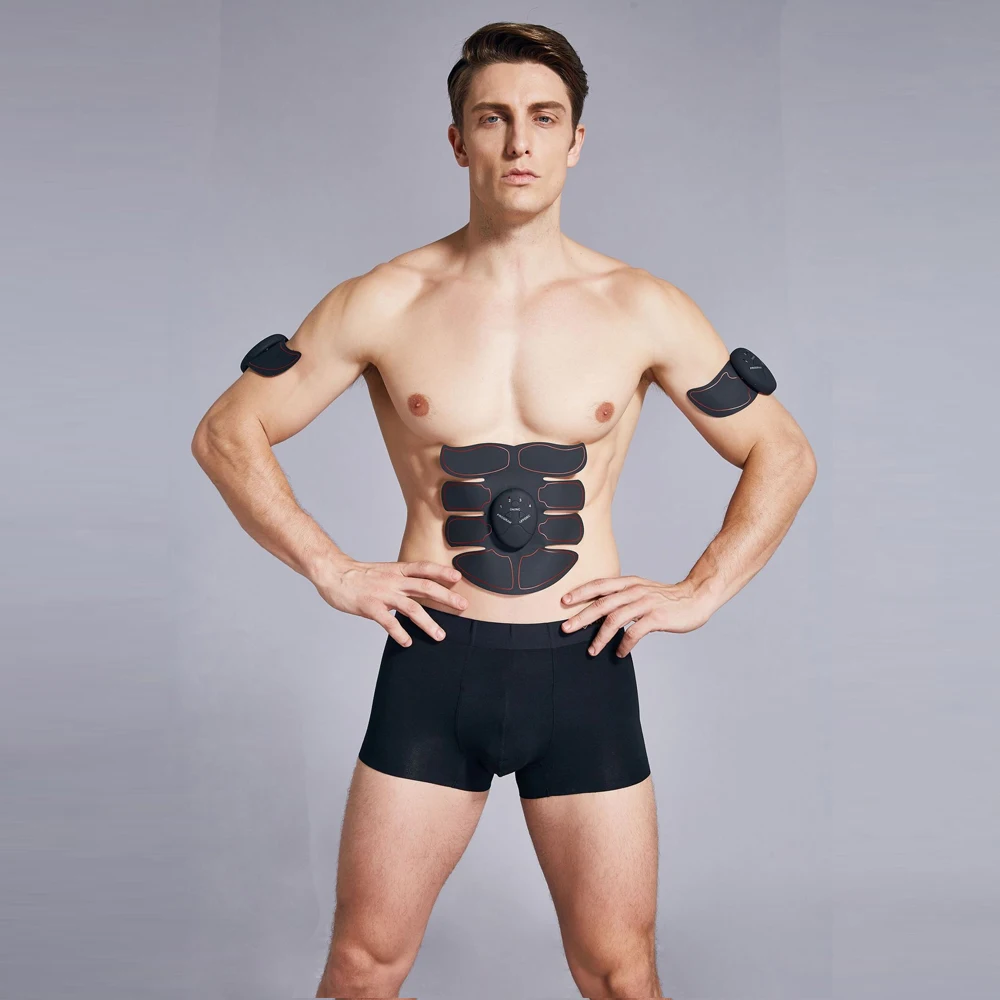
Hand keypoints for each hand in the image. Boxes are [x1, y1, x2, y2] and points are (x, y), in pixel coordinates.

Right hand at [314, 558, 467, 645]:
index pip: (424, 568)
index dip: (441, 572)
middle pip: (425, 587)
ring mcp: (382, 594)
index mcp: (397, 570)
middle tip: (463, 607)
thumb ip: (401, 579)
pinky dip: (400, 633)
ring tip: (440, 635)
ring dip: (428, 623)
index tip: (458, 578)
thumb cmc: (359, 575)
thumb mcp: (384, 571)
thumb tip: (419, 588)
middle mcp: (393, 581)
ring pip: (412, 608)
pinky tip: (407, 642)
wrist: (333, 573)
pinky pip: (388, 622)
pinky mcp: (370, 607)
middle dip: (446, 597)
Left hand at [559, 575, 714, 656]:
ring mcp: (645, 603)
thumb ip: (623, 597)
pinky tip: (620, 653)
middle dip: (581, 616)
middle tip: (566, 628)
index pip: (599, 585)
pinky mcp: (656, 617)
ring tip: (591, 650)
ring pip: (615, 619)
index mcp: (629, 583)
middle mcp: (634, 591)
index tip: (563, 602)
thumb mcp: (641, 590)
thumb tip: (600, 610)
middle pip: (602, 603)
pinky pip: (634, 632)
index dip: (580, 592)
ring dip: (600, 637)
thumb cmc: (666, 598)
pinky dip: (624, 644)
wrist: (696, 597)